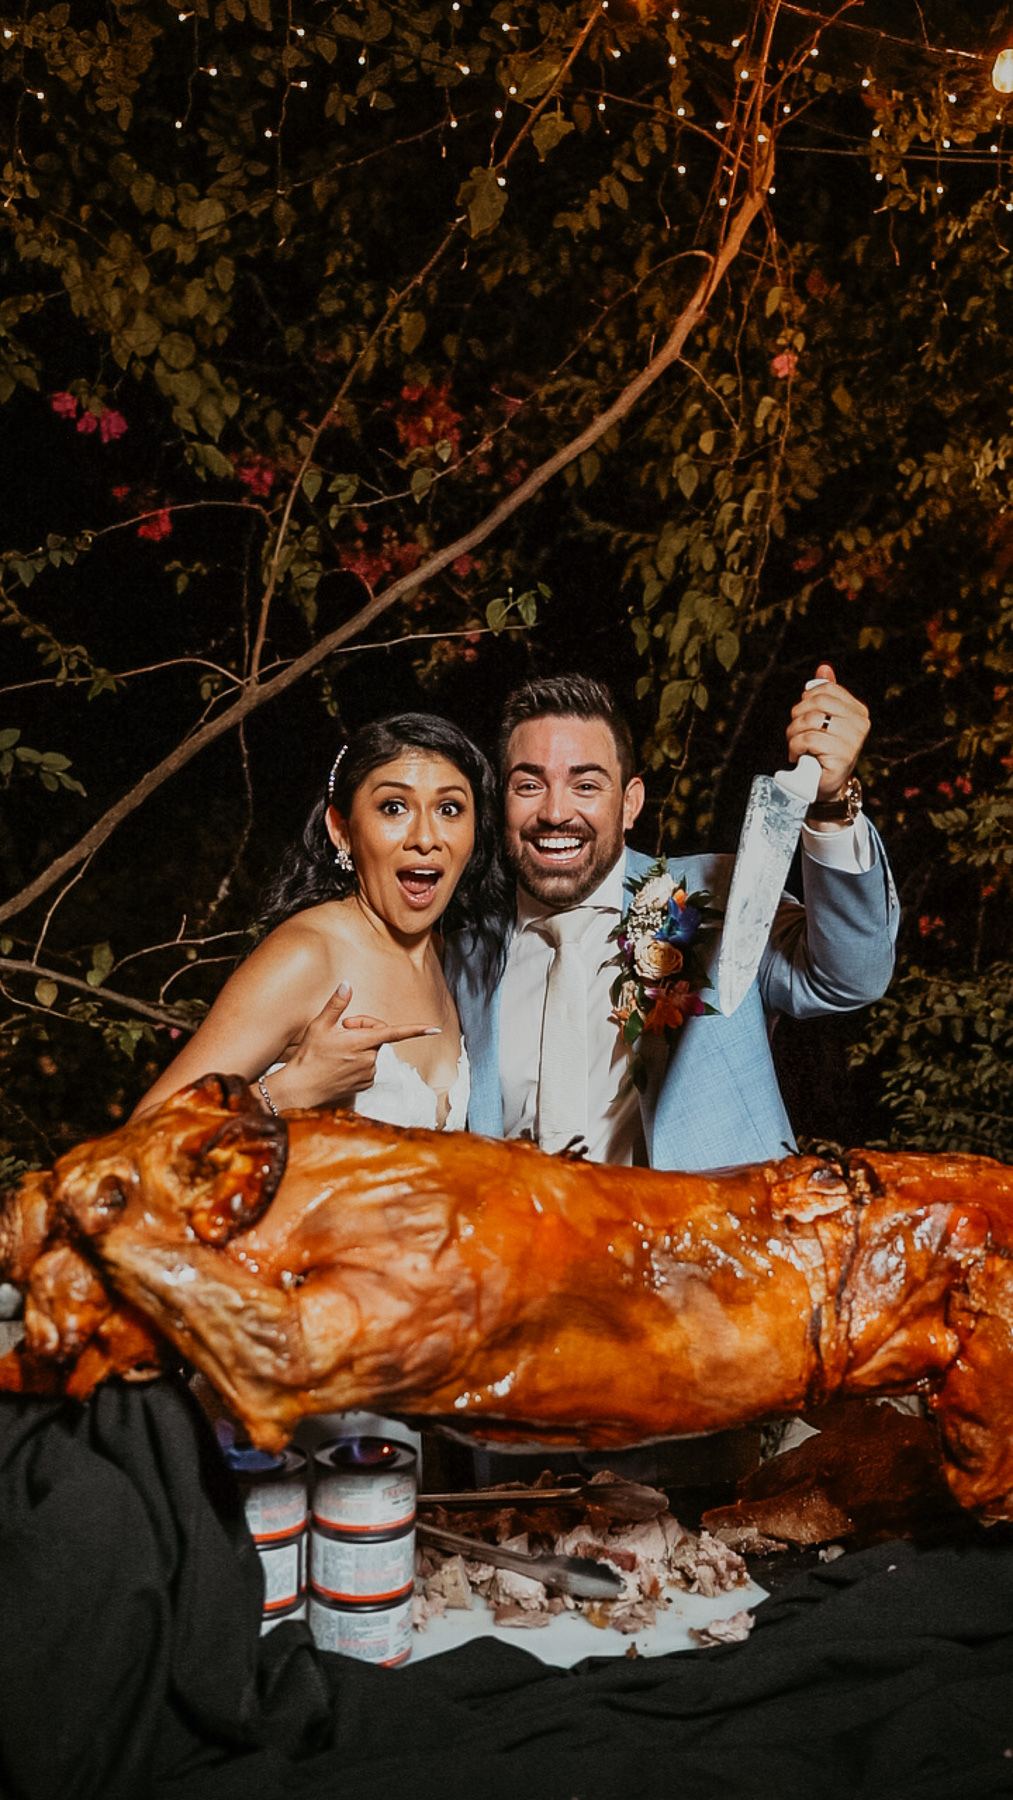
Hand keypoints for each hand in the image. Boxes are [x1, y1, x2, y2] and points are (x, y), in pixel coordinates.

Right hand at [263, 984, 439, 1110]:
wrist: (301, 1088)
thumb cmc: (309, 1055)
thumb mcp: (320, 1026)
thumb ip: (336, 1004)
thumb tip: (346, 984)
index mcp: (361, 1042)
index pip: (394, 1032)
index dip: (416, 1030)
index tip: (434, 1029)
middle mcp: (369, 1059)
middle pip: (378, 1036)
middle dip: (364, 1028)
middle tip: (343, 1027)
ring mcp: (368, 1073)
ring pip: (372, 1051)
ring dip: (360, 1046)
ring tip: (338, 1049)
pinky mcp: (366, 1084)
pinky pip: (369, 1065)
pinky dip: (359, 1061)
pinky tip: (341, 1063)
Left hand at [785, 661, 868, 803]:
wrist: (825, 784)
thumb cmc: (823, 751)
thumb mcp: (825, 719)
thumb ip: (826, 693)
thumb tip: (824, 668)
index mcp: (858, 710)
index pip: (826, 690)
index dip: (806, 700)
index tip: (802, 714)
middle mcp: (860, 723)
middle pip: (817, 702)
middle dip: (797, 716)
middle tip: (795, 731)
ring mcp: (854, 739)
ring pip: (811, 720)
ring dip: (794, 733)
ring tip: (795, 744)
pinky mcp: (843, 755)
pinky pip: (809, 739)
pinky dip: (795, 746)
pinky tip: (798, 754)